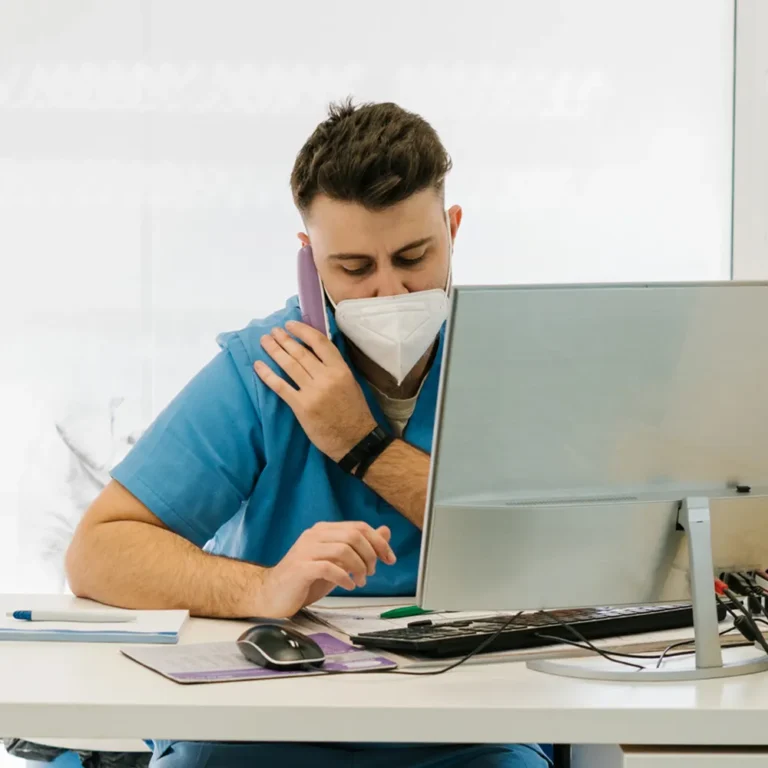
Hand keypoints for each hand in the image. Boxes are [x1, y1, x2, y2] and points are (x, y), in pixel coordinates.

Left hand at [254, 321, 376, 461]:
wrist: (355, 440)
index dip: (302, 331)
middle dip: (284, 340)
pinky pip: (281, 386)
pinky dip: (268, 375)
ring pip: (289, 365)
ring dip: (274, 351)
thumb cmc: (354, 412)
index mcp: (341, 370)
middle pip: (300, 352)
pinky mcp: (301, 407)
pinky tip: (259, 365)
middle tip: (273, 332)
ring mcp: (313, 392)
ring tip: (265, 341)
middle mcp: (326, 377)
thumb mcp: (350, 383)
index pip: (319, 342)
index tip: (290, 324)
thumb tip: (314, 352)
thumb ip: (334, 368)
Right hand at [255, 521, 396, 617]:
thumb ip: (360, 547)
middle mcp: (315, 535)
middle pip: (354, 535)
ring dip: (359, 567)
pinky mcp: (300, 568)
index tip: (389, 558)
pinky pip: (328, 567)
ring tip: (360, 581)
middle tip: (372, 572)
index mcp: (324, 530)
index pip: (359, 527)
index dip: (379, 542)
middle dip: (370, 554)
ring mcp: (306, 550)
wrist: (272, 594)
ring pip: (343, 549)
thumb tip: (385, 531)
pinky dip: (344, 578)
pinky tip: (348, 586)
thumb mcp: (338, 561)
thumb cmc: (305, 578)